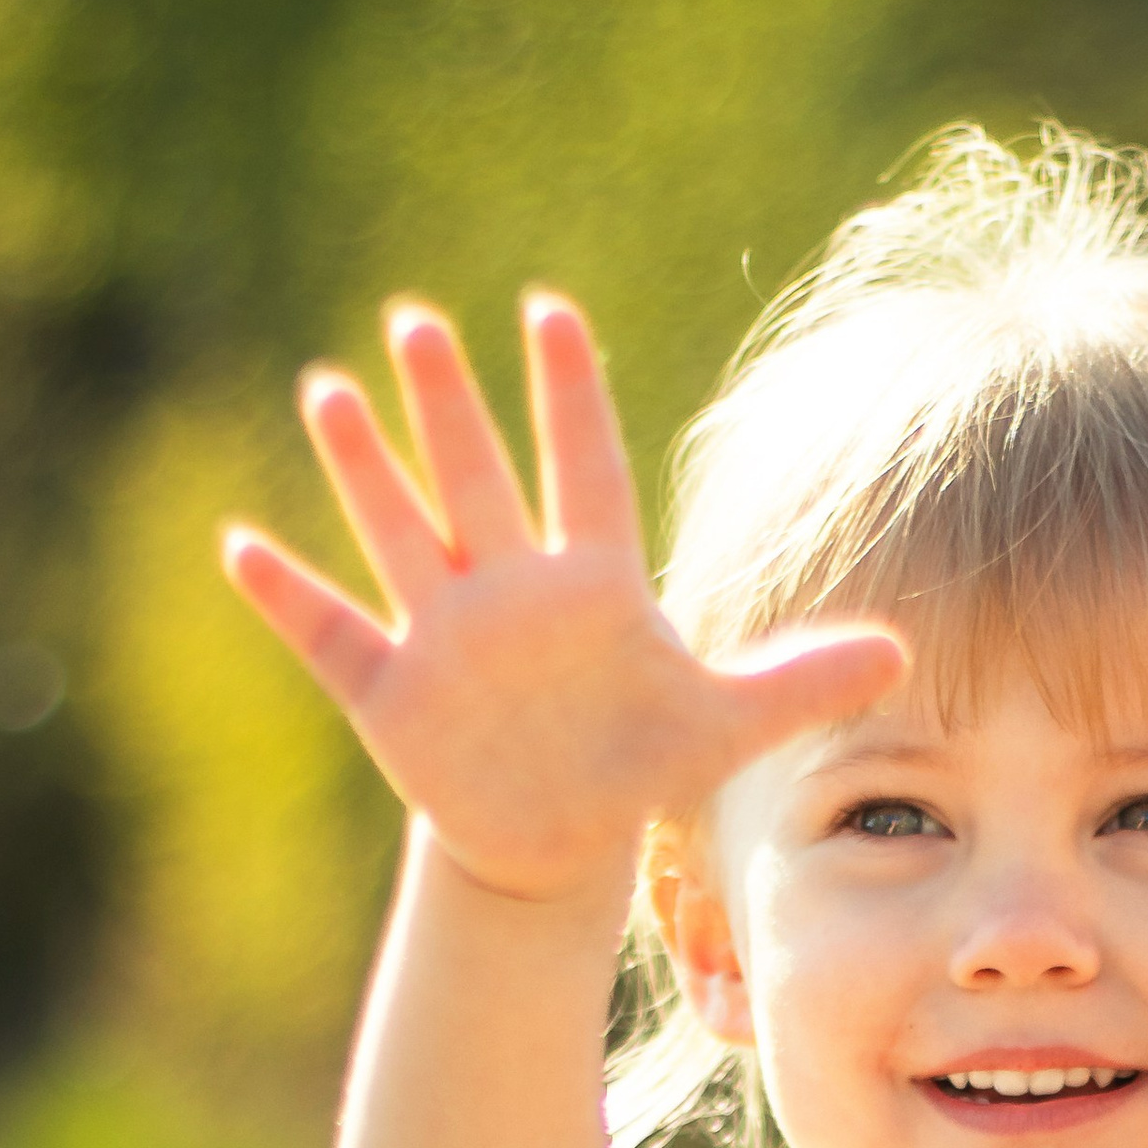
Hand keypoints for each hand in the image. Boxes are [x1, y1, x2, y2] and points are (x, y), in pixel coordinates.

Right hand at [219, 291, 901, 905]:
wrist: (558, 837)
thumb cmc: (639, 761)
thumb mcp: (725, 728)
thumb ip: (801, 682)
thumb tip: (905, 653)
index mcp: (592, 583)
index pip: (584, 471)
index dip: (569, 397)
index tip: (550, 310)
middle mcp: (510, 589)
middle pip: (478, 481)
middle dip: (448, 407)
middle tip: (418, 319)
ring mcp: (444, 634)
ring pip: (400, 534)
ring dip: (363, 470)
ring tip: (327, 393)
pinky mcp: (392, 691)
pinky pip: (331, 634)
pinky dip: (288, 597)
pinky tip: (242, 548)